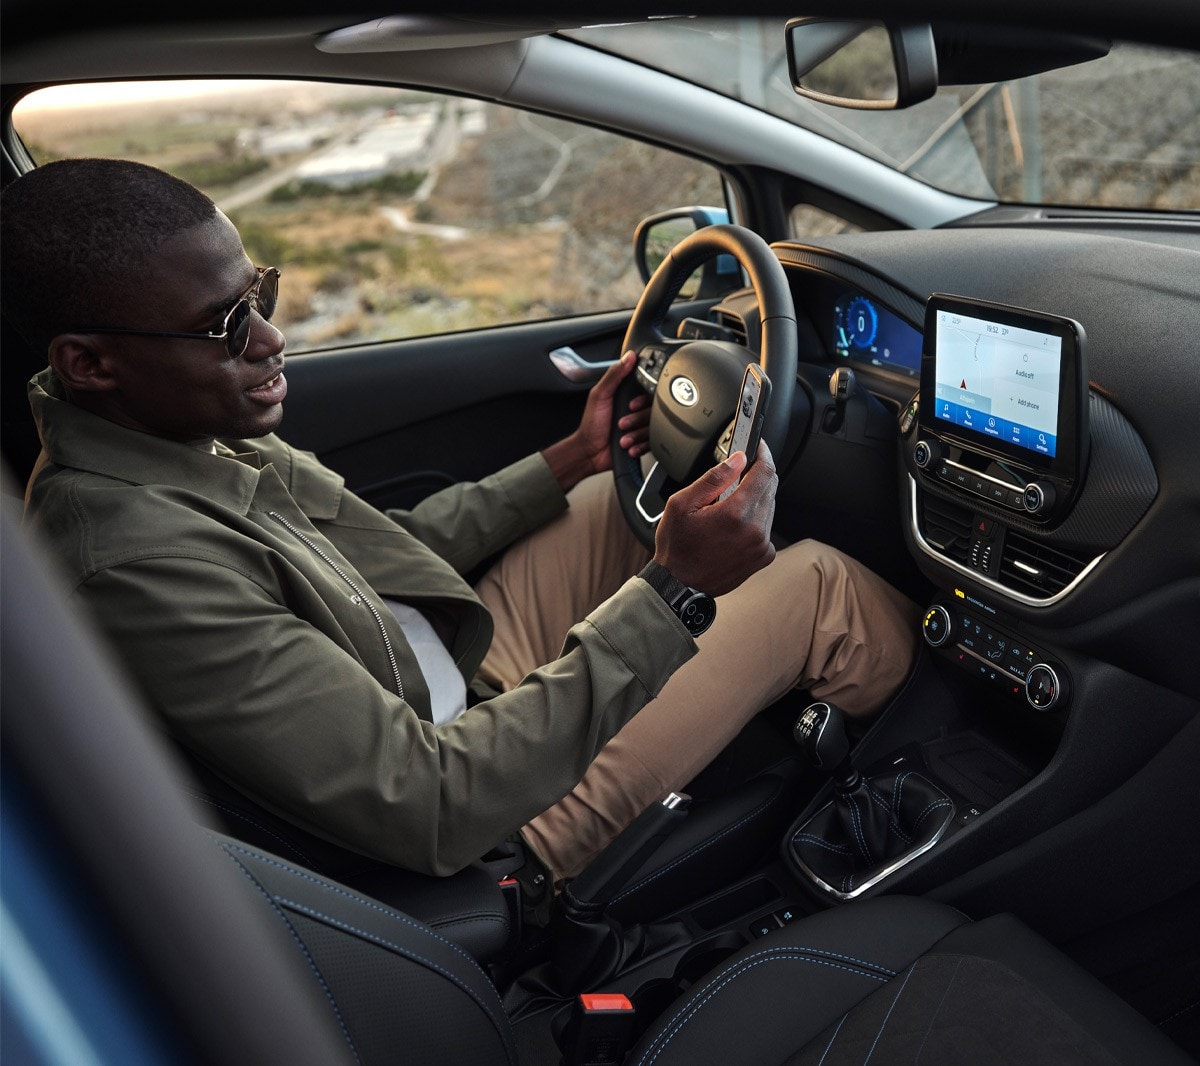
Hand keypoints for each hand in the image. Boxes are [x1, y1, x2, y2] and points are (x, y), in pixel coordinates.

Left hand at [542, 350, 651, 490]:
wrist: (590, 453)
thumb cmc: (591, 424)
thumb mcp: (600, 395)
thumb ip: (614, 375)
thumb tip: (628, 356)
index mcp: (628, 396)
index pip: (648, 390)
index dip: (642, 398)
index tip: (631, 405)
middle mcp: (636, 410)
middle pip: (653, 410)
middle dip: (637, 420)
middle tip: (622, 423)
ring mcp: (640, 426)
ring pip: (654, 428)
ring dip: (636, 435)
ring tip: (623, 438)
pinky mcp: (643, 442)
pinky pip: (653, 442)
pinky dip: (640, 446)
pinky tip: (629, 447)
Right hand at [651, 441, 777, 597]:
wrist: (679, 586)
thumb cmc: (677, 548)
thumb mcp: (682, 504)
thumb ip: (713, 478)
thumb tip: (737, 460)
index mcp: (736, 515)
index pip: (764, 473)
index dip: (762, 454)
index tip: (758, 446)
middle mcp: (755, 531)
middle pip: (770, 487)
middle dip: (757, 474)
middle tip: (740, 469)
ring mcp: (762, 545)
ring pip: (769, 506)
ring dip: (755, 496)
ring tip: (729, 502)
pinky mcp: (763, 556)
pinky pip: (767, 526)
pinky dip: (756, 518)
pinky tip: (735, 522)